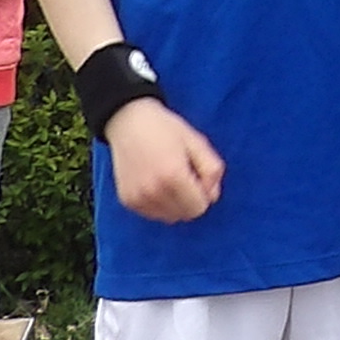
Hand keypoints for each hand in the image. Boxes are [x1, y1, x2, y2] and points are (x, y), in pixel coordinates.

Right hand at [105, 97, 227, 222]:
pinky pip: (152, 214)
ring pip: (169, 217)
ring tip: (169, 179)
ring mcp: (138, 198)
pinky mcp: (127, 201)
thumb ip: (212, 170)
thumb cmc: (166, 129)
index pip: (199, 208)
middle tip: (184, 176)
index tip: (196, 176)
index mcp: (173, 176)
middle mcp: (154, 191)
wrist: (128, 122)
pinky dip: (159, 204)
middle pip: (185, 215)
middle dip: (191, 200)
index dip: (203, 193)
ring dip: (175, 204)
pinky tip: (155, 183)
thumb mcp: (197, 142)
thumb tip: (212, 197)